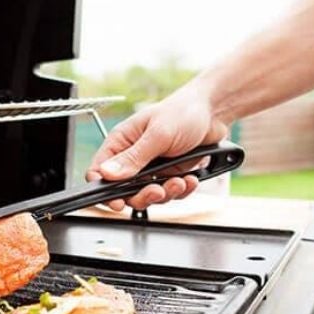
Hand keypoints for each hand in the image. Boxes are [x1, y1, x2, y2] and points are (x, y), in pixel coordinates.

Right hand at [86, 86, 228, 210]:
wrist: (214, 112)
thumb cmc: (184, 112)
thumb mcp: (158, 135)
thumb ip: (133, 158)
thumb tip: (107, 173)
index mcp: (121, 142)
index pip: (99, 172)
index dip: (105, 190)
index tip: (118, 201)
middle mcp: (133, 157)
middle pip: (123, 191)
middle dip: (143, 195)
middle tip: (157, 190)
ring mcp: (151, 168)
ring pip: (147, 195)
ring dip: (165, 193)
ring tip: (179, 181)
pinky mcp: (168, 174)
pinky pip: (168, 193)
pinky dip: (180, 190)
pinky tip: (189, 179)